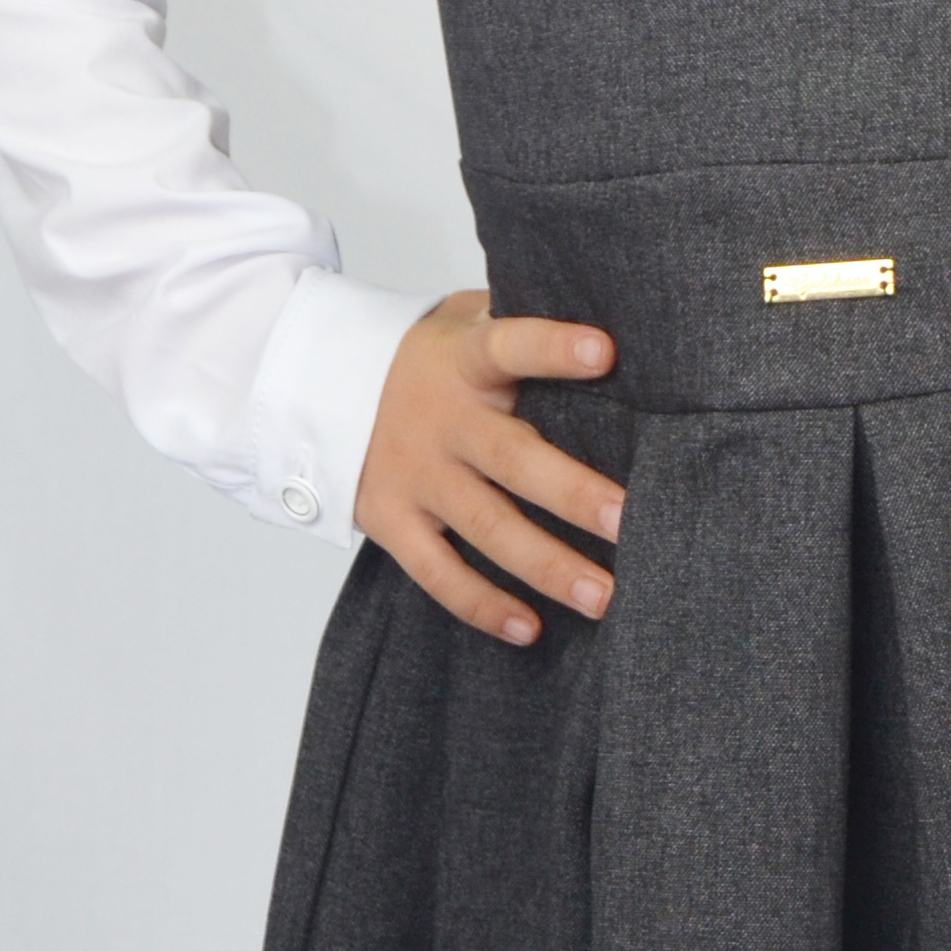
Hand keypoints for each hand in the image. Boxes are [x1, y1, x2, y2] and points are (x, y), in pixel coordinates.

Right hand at [354, 292, 619, 645]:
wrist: (320, 386)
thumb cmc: (429, 358)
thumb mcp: (465, 322)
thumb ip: (521, 327)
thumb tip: (618, 325)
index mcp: (465, 359)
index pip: (509, 344)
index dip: (553, 348)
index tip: (605, 352)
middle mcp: (442, 420)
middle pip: (512, 459)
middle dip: (573, 493)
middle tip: (630, 521)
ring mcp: (415, 475)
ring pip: (487, 527)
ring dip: (546, 565)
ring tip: (603, 596)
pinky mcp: (392, 522)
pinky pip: (438, 573)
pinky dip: (481, 604)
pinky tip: (529, 628)